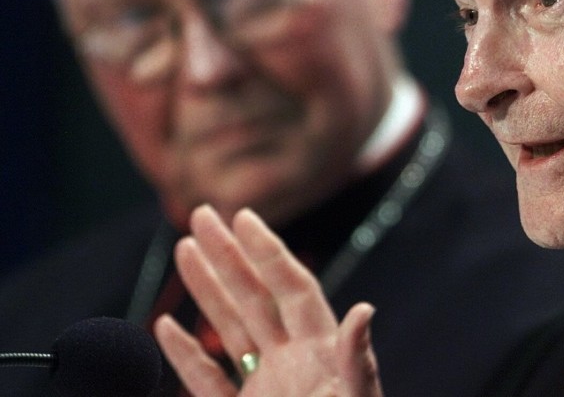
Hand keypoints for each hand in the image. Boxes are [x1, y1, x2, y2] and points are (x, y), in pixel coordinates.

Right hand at [153, 205, 383, 396]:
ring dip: (208, 289)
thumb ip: (357, 364)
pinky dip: (187, 354)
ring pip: (230, 328)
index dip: (268, 251)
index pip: (291, 287)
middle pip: (256, 296)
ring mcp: (267, 388)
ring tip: (186, 248)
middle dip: (229, 254)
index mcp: (322, 352)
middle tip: (201, 213)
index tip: (243, 217)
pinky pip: (209, 381)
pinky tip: (170, 325)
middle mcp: (293, 361)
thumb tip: (364, 311)